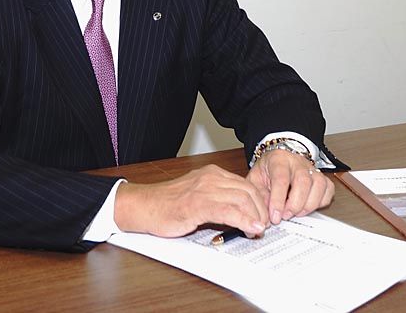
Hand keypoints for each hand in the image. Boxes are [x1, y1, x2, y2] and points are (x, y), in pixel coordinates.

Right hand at [114, 164, 268, 237]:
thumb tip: (239, 214)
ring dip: (255, 217)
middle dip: (260, 210)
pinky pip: (228, 211)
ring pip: (242, 199)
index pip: (246, 184)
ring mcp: (204, 189)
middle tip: (263, 227)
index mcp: (212, 174)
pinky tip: (250, 229)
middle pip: (248, 191)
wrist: (143, 206)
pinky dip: (244, 221)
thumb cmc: (166, 204)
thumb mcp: (197, 196)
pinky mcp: (197, 204)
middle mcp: (210, 178)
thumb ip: (217, 200)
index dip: (259, 202)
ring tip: (258, 231)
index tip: (262, 216)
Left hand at [247, 149, 334, 225]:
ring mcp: (311, 168)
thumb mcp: (255, 180)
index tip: (275, 216)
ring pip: (319, 184)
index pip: (281, 179)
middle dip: (295, 204)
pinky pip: (328, 188)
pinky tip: (309, 207)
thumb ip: (259, 195)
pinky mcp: (321, 176)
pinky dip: (321, 201)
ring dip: (309, 204)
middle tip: (286, 216)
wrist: (278, 161)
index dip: (278, 201)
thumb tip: (265, 213)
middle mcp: (297, 162)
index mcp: (278, 160)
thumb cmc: (267, 170)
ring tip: (297, 213)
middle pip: (303, 181)